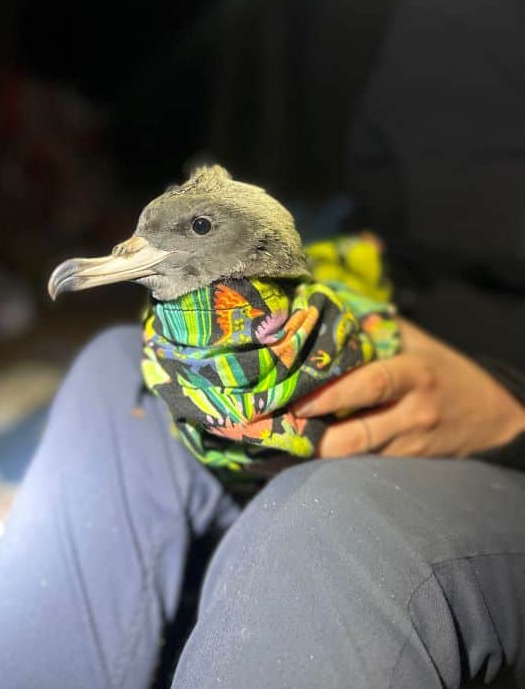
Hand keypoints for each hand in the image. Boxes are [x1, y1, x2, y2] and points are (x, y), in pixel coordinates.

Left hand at [291, 319, 524, 458]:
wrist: (493, 415)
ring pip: (359, 456)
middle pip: (360, 434)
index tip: (296, 400)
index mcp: (414, 374)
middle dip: (317, 438)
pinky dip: (338, 463)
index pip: (370, 385)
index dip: (331, 395)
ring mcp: (412, 444)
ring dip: (320, 453)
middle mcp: (413, 413)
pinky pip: (367, 465)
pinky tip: (307, 457)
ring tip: (281, 444)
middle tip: (277, 429)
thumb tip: (323, 304)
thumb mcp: (415, 342)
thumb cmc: (443, 369)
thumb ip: (374, 328)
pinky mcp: (409, 465)